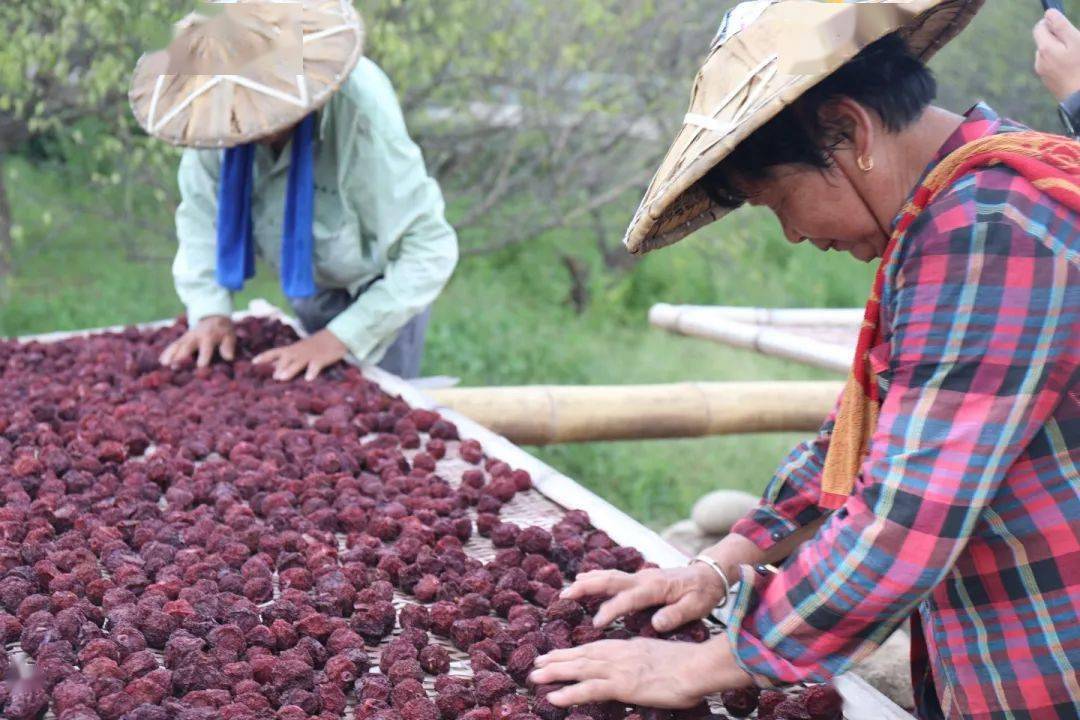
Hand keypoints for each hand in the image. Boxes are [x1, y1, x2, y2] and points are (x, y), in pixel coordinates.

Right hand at [159, 315, 236, 368]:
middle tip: (174, 366)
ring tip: (164, 364)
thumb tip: (229, 357)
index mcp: (209, 337)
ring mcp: (187, 337)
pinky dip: (167, 352)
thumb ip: (228, 346)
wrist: (213, 317)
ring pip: (177, 345)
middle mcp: (195, 337)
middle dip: (180, 356)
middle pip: (187, 346)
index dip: (204, 357)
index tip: (200, 366)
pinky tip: (161, 361)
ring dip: (170, 354)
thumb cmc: (223, 330)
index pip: (206, 348)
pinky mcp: (182, 339)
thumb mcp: (229, 336)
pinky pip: (173, 345)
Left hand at [253, 329, 348, 381]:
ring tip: (282, 378)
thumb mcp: (298, 351)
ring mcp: (309, 355)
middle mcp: (298, 352)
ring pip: (298, 362)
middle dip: (278, 366)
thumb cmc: (313, 347)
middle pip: (285, 358)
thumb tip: (271, 366)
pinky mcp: (321, 358)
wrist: (334, 337)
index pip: (274, 352)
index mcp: (291, 350)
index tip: (253, 362)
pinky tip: (308, 378)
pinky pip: (315, 365)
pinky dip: (312, 371)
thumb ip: (285, 359)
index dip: (264, 357)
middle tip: (273, 377)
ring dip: (289, 369)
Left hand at [530, 637, 751, 707]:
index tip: (556, 654)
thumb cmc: (688, 664)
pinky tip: (554, 697)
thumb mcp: (659, 655)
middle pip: (581, 655)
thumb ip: (643, 658)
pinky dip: (570, 692)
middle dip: (557, 660)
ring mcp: (619, 668)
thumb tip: (638, 663)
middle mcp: (618, 653)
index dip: (573, 652)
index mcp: (628, 646)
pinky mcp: (622, 685)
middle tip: (536, 664)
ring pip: (579, 669)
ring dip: (554, 673)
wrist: (698, 665)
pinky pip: (589, 689)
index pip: (593, 648)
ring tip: (535, 677)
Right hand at [562, 564, 726, 633]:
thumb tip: (656, 624)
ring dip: (587, 580)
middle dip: (586, 587)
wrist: (710, 574)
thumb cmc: (703, 593)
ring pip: (608, 574)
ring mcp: (640, 575)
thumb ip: (675, 615)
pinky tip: (584, 580)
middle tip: (565, 595)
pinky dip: (596, 577)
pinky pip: (613, 575)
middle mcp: (643, 578)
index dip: (611, 610)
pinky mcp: (639, 577)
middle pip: (609, 579)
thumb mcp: (696, 607)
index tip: (596, 624)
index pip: (628, 599)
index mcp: (655, 588)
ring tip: (567, 589)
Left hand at [1034, 9, 1079, 101]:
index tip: (1064, 26)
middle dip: (1057, 37)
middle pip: (1044, 40)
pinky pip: (1052, 65)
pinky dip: (1060, 62)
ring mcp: (1043, 72)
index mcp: (1044, 48)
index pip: (1040, 27)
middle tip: (1073, 42)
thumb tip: (1049, 13)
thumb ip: (1061, 26)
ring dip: (1059, 50)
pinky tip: (1072, 68)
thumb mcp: (1075, 41)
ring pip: (1049, 53)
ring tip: (1075, 57)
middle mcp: (1039, 60)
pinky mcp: (1048, 81)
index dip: (1052, 23)